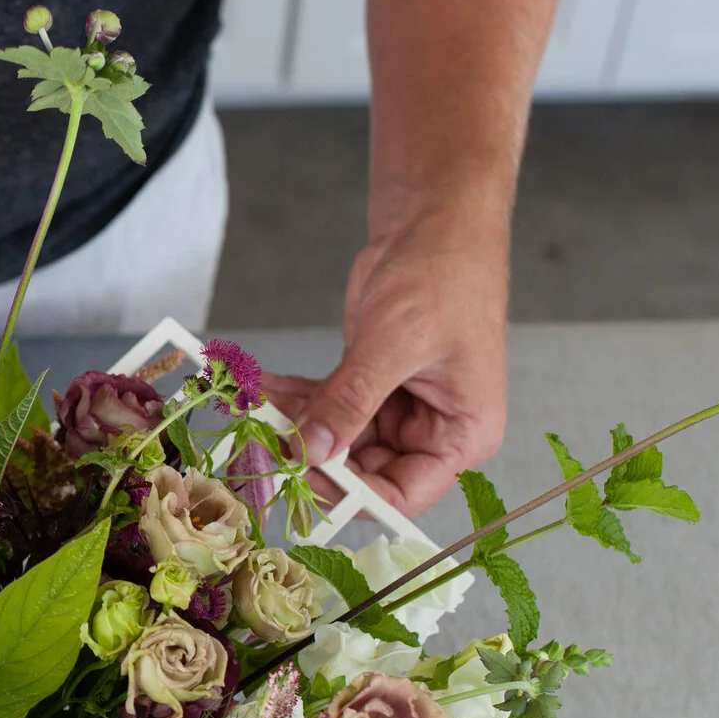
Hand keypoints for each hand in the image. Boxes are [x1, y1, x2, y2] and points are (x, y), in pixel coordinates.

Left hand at [264, 219, 506, 519]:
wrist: (434, 221)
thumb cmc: (442, 274)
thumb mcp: (394, 342)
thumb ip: (351, 401)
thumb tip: (312, 451)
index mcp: (463, 435)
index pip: (404, 495)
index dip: (352, 497)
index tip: (301, 482)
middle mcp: (433, 432)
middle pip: (365, 473)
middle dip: (313, 460)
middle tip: (263, 450)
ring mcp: (398, 410)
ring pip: (338, 441)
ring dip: (296, 429)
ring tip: (255, 415)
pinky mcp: (369, 385)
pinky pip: (327, 407)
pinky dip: (294, 400)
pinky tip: (261, 391)